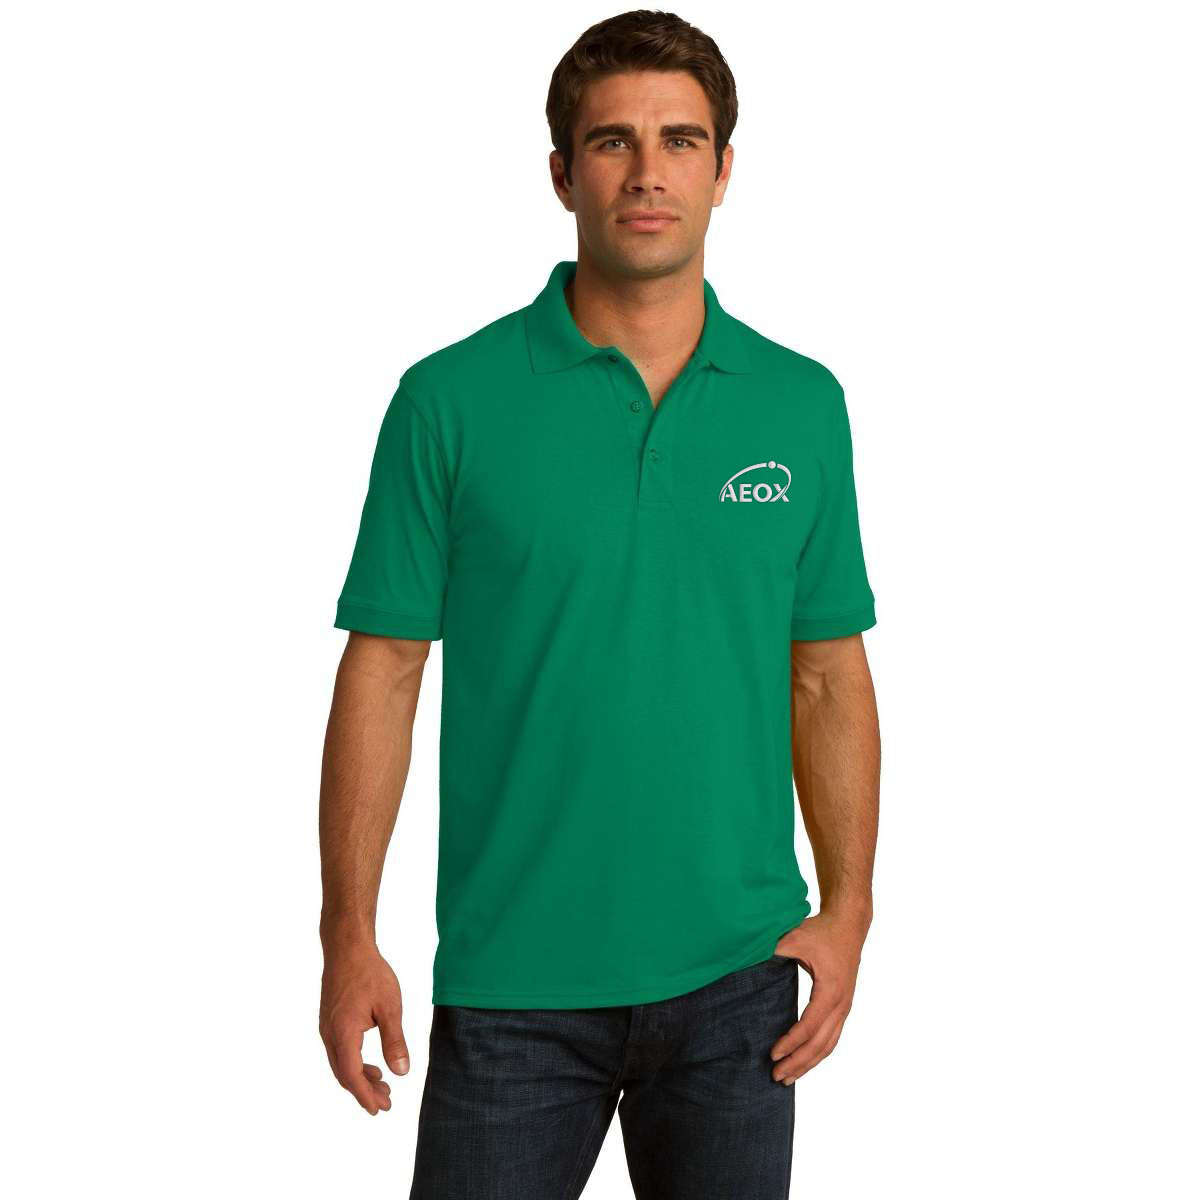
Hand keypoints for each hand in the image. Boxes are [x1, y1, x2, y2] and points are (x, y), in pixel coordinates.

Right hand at [319, 944, 409, 1113]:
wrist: (347, 948)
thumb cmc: (370, 973)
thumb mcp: (389, 1007)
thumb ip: (394, 1041)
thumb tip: (401, 1072)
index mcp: (343, 1033)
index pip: (351, 1074)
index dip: (365, 1095)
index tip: (379, 1110)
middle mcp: (330, 1034)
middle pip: (344, 1073)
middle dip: (365, 1091)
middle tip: (387, 1103)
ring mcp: (327, 1028)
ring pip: (341, 1063)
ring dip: (360, 1078)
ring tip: (383, 1086)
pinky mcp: (330, 1021)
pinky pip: (340, 1052)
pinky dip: (355, 1064)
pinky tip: (371, 1066)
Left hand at [768, 911, 868, 1084]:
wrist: (849, 925)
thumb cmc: (822, 931)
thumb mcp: (796, 937)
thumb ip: (775, 950)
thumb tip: (746, 958)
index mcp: (830, 990)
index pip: (809, 1026)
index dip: (791, 1042)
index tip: (772, 1055)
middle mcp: (841, 1004)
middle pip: (820, 1044)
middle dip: (798, 1063)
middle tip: (776, 1077)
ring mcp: (845, 1007)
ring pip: (829, 1045)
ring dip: (809, 1063)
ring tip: (788, 1077)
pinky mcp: (843, 1007)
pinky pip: (832, 1037)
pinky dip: (818, 1052)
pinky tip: (804, 1061)